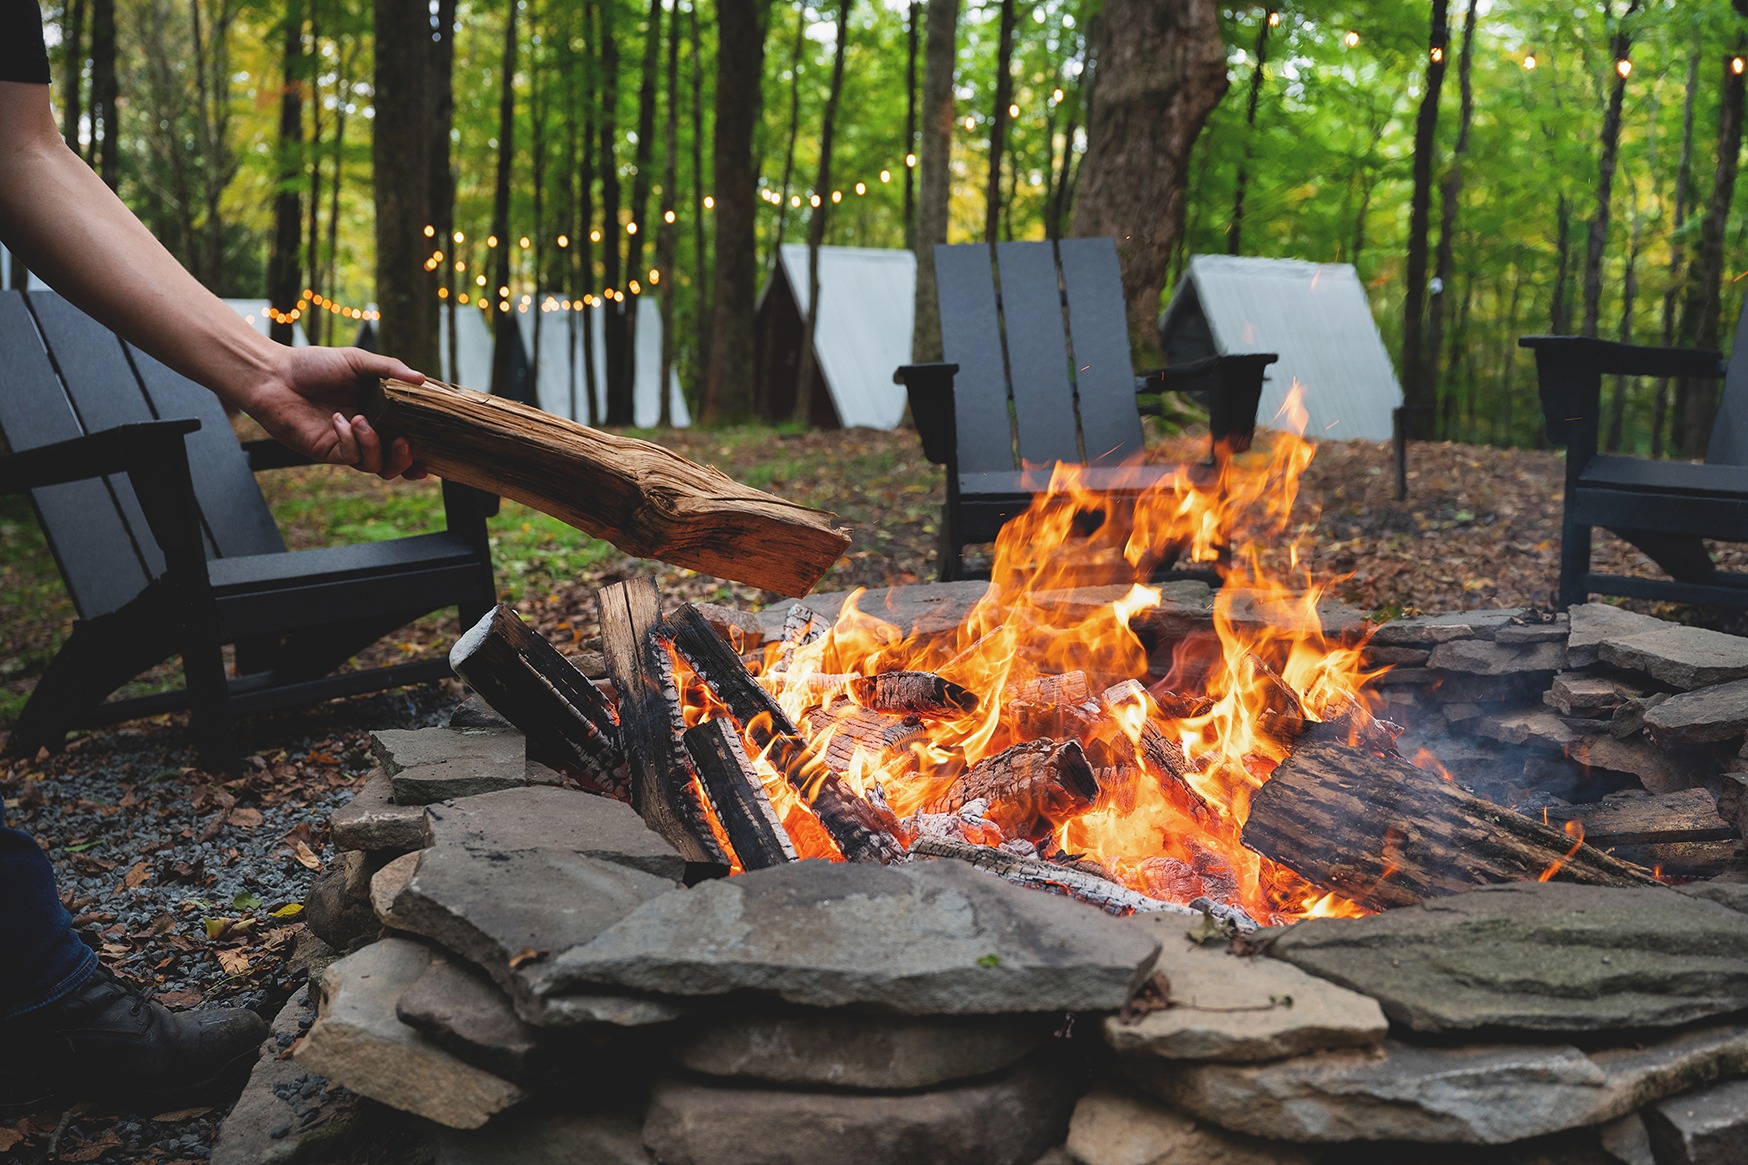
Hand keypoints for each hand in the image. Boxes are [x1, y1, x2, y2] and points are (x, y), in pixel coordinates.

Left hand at [241, 347, 426, 479]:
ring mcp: (348, 444)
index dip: (421, 451)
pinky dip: (351, 441)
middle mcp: (367, 432)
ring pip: (376, 465)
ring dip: (376, 447)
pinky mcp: (329, 451)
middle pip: (396, 462)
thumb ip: (390, 369)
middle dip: (405, 459)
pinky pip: (351, 457)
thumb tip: (422, 379)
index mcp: (379, 412)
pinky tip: (339, 420)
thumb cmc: (315, 364)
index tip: (432, 455)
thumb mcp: (358, 361)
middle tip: (404, 443)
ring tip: (362, 421)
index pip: (407, 438)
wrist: (275, 375)